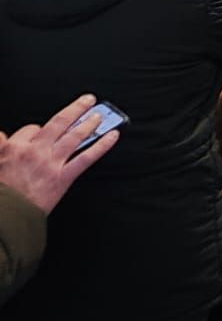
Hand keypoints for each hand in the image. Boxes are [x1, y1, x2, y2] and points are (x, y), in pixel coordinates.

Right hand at [0, 94, 119, 214]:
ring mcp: (51, 164)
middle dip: (76, 109)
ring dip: (90, 123)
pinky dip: (102, 145)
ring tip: (99, 115)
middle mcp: (35, 151)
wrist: (4, 219)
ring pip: (74, 136)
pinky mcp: (63, 178)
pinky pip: (86, 157)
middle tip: (88, 100)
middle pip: (59, 123)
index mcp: (14, 148)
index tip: (43, 131)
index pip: (31, 129)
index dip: (37, 129)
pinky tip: (112, 136)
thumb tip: (1, 135)